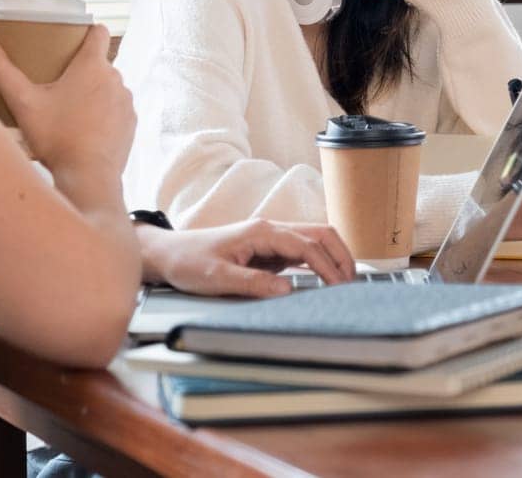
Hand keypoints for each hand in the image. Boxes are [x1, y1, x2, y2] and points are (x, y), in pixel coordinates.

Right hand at [0, 24, 134, 178]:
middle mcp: (116, 79)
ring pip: (109, 87)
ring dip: (94, 92)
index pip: (99, 32)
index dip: (87, 31)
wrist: (88, 175)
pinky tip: (86, 126)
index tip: (72, 37)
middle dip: (82, 68)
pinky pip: (117, 109)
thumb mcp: (23, 102)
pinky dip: (104, 114)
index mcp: (93, 66)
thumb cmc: (57, 137)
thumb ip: (3, 70)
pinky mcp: (131, 123)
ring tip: (71, 107)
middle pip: (100, 62)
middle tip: (59, 79)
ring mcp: (126, 102)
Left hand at [142, 218, 355, 297]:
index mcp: (262, 232)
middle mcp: (271, 230)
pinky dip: (319, 262)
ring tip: (346, 281)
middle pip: (319, 234)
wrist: (169, 254)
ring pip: (313, 239)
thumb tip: (286, 290)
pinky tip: (325, 279)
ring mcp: (271, 239)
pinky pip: (301, 252)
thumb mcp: (217, 277)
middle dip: (340, 255)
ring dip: (333, 256)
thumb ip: (252, 283)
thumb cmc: (189, 262)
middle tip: (352, 282)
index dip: (327, 266)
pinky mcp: (268, 250)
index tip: (339, 286)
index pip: (306, 245)